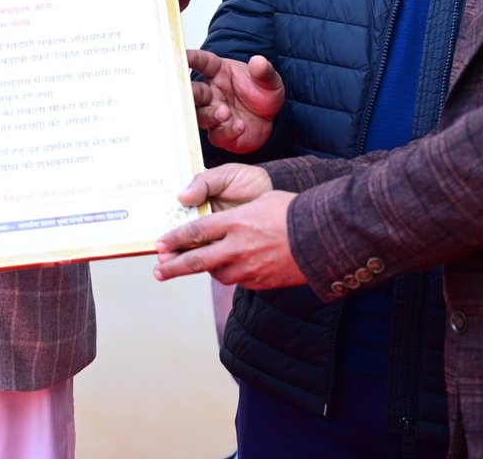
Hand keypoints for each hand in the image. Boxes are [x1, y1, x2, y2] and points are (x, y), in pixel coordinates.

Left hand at [152, 165, 303, 288]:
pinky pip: (239, 280)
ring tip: (198, 266)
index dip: (176, 239)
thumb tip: (210, 217)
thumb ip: (232, 211)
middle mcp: (238, 247)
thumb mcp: (260, 200)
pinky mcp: (260, 282)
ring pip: (217, 273)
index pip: (196, 232)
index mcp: (236, 222)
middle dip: (174, 267)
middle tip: (158, 271)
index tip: (160, 244)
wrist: (323, 239)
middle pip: (197, 260)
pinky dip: (232, 273)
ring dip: (207, 269)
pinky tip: (233, 266)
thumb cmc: (293, 211)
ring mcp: (249, 268)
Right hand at [188, 49, 283, 153]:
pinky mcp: (221, 133)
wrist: (273, 121)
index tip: (182, 55)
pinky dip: (227, 131)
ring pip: (201, 115)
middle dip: (188, 91)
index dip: (191, 58)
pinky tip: (239, 127)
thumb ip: (264, 71)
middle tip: (189, 91)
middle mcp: (212, 93)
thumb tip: (258, 62)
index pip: (202, 63)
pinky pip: (218, 134)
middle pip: (193, 91)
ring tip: (224, 112)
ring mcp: (214, 114)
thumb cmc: (263, 95)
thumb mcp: (269, 80)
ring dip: (210, 114)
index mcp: (219, 73)